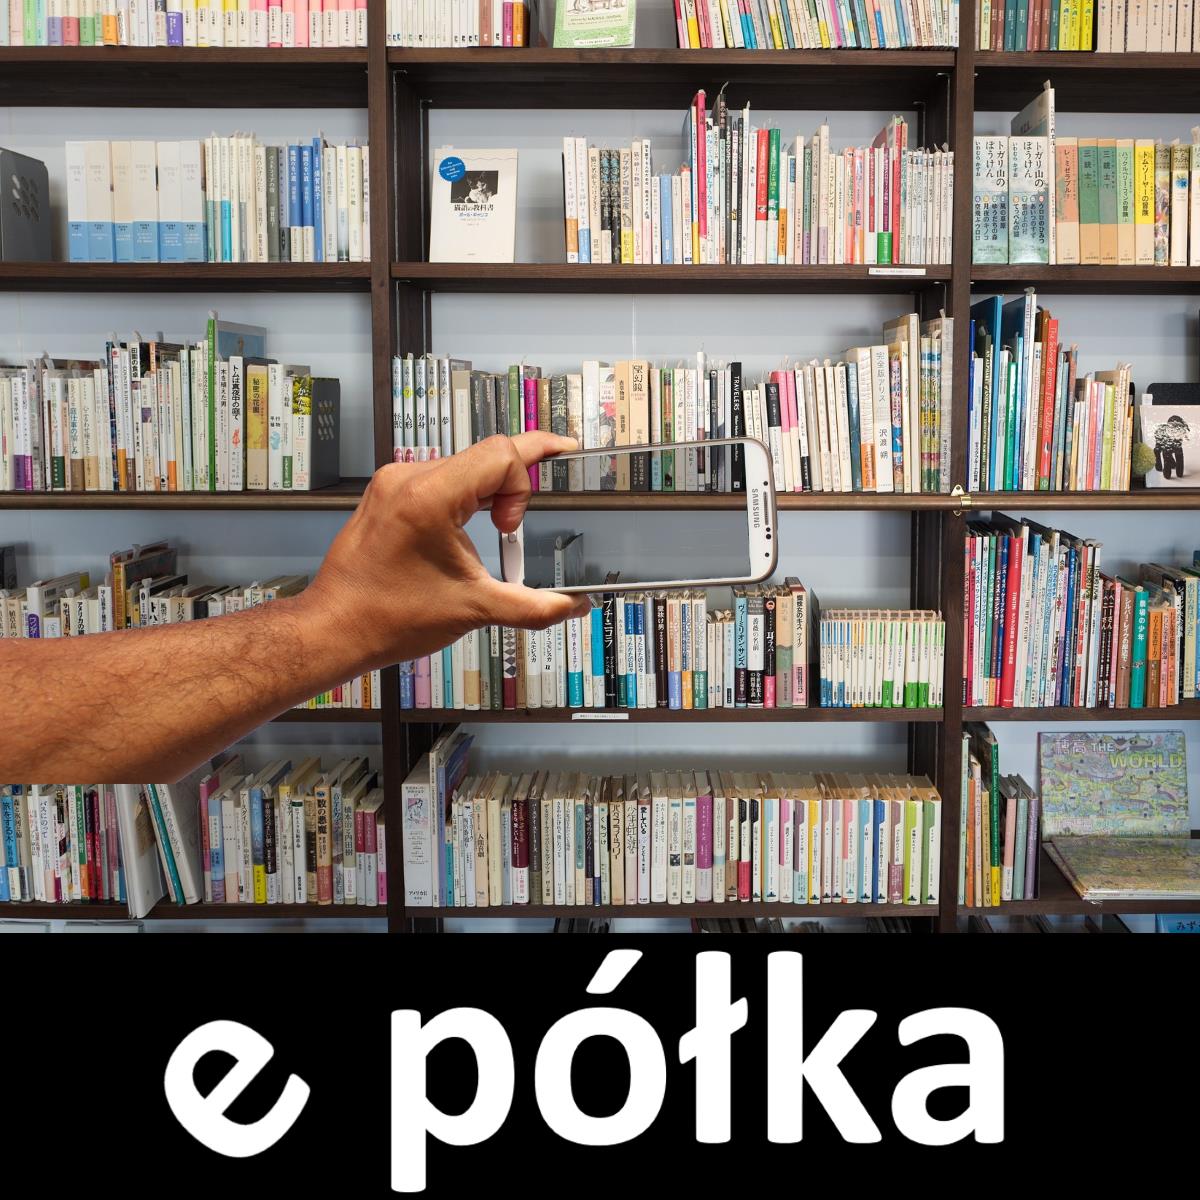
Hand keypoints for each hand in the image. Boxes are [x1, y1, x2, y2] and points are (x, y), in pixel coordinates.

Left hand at [301, 432, 592, 667]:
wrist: (336, 629)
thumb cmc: (389, 617)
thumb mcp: (475, 609)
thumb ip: (533, 606)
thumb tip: (572, 605)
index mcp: (429, 496)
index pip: (501, 454)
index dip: (523, 485)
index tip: (514, 527)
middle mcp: (408, 478)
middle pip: (485, 455)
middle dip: (513, 487)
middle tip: (524, 517)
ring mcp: (394, 483)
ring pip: (464, 465)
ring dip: (489, 494)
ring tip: (496, 531)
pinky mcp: (388, 494)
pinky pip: (441, 478)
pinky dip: (466, 499)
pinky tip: (470, 531)